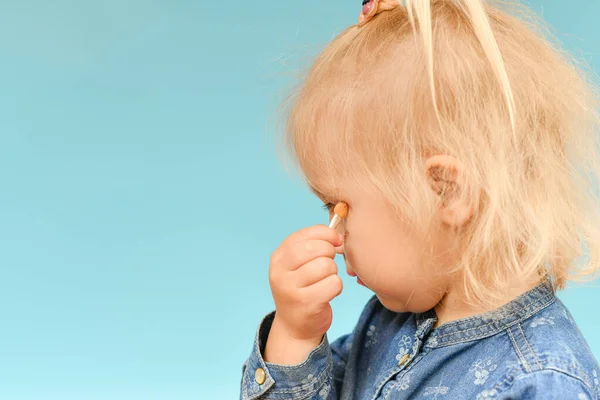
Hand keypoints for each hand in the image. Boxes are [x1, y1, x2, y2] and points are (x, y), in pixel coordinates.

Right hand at [264, 225, 343, 362]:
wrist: (295, 326)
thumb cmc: (303, 288)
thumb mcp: (299, 264)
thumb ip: (314, 245)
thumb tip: (338, 235)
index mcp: (278, 257)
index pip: (304, 235)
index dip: (326, 234)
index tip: (336, 240)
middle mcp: (280, 272)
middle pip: (316, 248)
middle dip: (330, 253)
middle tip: (329, 264)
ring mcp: (290, 289)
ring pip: (326, 266)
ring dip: (333, 272)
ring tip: (325, 280)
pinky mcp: (305, 304)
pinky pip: (333, 284)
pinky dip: (336, 287)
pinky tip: (328, 292)